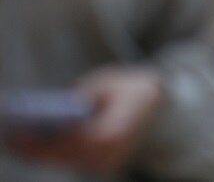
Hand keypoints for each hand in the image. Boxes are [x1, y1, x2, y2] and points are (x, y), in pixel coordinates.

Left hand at [7, 66, 164, 173]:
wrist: (163, 109)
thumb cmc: (134, 90)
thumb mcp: (108, 82)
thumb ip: (83, 95)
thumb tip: (56, 107)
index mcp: (113, 134)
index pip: (68, 141)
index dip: (38, 140)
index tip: (13, 131)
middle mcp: (110, 155)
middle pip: (61, 155)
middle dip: (31, 147)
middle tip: (7, 135)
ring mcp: (108, 164)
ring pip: (64, 161)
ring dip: (37, 152)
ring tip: (13, 139)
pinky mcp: (103, 166)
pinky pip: (71, 161)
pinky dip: (50, 153)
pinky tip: (30, 144)